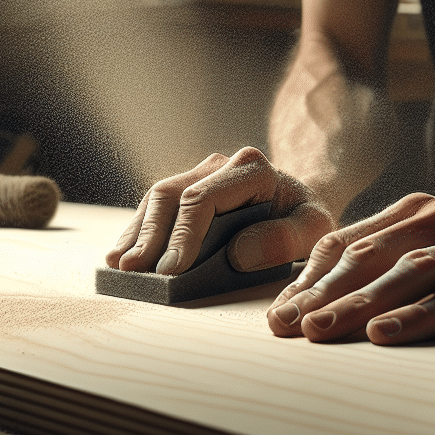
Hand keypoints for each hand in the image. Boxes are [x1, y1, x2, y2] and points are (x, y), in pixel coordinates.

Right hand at [106, 147, 334, 274]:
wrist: (300, 201)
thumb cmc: (305, 218)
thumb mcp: (314, 229)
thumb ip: (283, 239)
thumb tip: (238, 253)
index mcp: (252, 168)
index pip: (204, 199)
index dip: (183, 235)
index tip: (171, 271)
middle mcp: (220, 164)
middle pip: (172, 194)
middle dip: (150, 235)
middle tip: (133, 271)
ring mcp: (200, 173)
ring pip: (158, 197)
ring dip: (137, 233)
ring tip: (120, 266)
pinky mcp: (187, 188)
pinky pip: (156, 206)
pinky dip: (138, 230)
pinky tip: (123, 254)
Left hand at [266, 193, 434, 344]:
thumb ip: (396, 255)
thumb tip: (331, 289)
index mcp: (416, 211)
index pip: (350, 244)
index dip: (309, 278)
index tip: (276, 312)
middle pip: (368, 258)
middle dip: (320, 294)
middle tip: (281, 328)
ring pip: (407, 276)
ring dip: (358, 305)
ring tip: (318, 332)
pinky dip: (420, 316)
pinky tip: (387, 334)